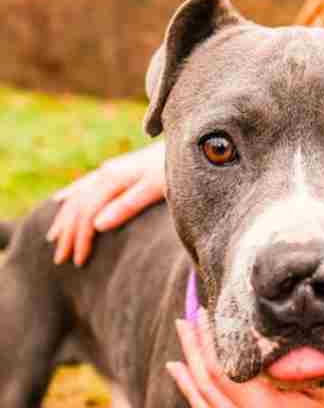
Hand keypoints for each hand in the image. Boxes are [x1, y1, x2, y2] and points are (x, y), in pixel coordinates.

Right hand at [47, 141, 165, 265]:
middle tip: (60, 259)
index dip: (81, 239)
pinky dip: (70, 195)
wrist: (186, 145)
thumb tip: (97, 226)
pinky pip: (84, 184)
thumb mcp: (154, 188)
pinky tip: (61, 200)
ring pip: (77, 196)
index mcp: (112, 180)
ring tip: (53, 237)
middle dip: (68, 234)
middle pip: (77, 207)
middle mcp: (105, 173)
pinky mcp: (117, 168)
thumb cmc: (172, 169)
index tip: (78, 262)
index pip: (87, 215)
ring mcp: (110, 169)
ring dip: (64, 218)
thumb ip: (127, 205)